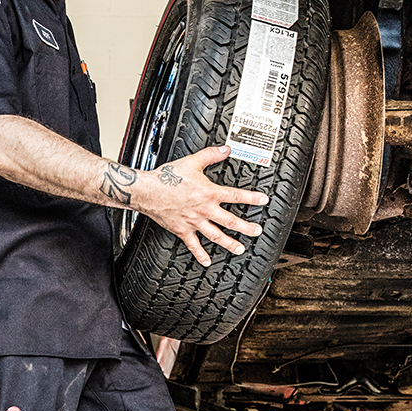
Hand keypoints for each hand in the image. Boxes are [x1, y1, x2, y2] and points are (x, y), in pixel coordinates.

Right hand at [137, 145, 268, 266]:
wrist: (147, 191)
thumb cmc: (167, 177)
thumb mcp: (192, 161)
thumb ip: (211, 155)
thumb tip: (225, 149)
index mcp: (209, 193)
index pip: (235, 196)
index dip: (251, 198)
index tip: (263, 201)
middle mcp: (204, 209)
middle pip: (230, 221)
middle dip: (246, 227)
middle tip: (257, 232)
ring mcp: (194, 222)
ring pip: (215, 235)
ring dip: (229, 243)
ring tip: (240, 249)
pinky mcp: (182, 230)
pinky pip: (193, 245)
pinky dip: (200, 254)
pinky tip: (207, 261)